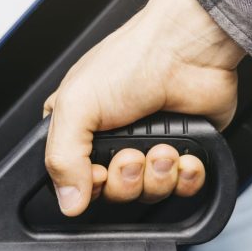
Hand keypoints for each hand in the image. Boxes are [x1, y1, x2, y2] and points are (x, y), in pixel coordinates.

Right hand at [43, 0, 244, 215]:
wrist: (188, 48)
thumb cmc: (133, 59)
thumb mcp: (76, 105)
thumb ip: (62, 158)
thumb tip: (67, 201)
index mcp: (80, 129)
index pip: (76, 182)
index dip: (90, 186)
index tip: (98, 172)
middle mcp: (114, 141)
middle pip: (114, 193)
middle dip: (127, 179)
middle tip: (133, 153)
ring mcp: (150, 145)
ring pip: (149, 193)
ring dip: (158, 175)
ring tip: (162, 147)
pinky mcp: (185, 150)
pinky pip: (184, 186)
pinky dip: (186, 176)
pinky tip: (184, 154)